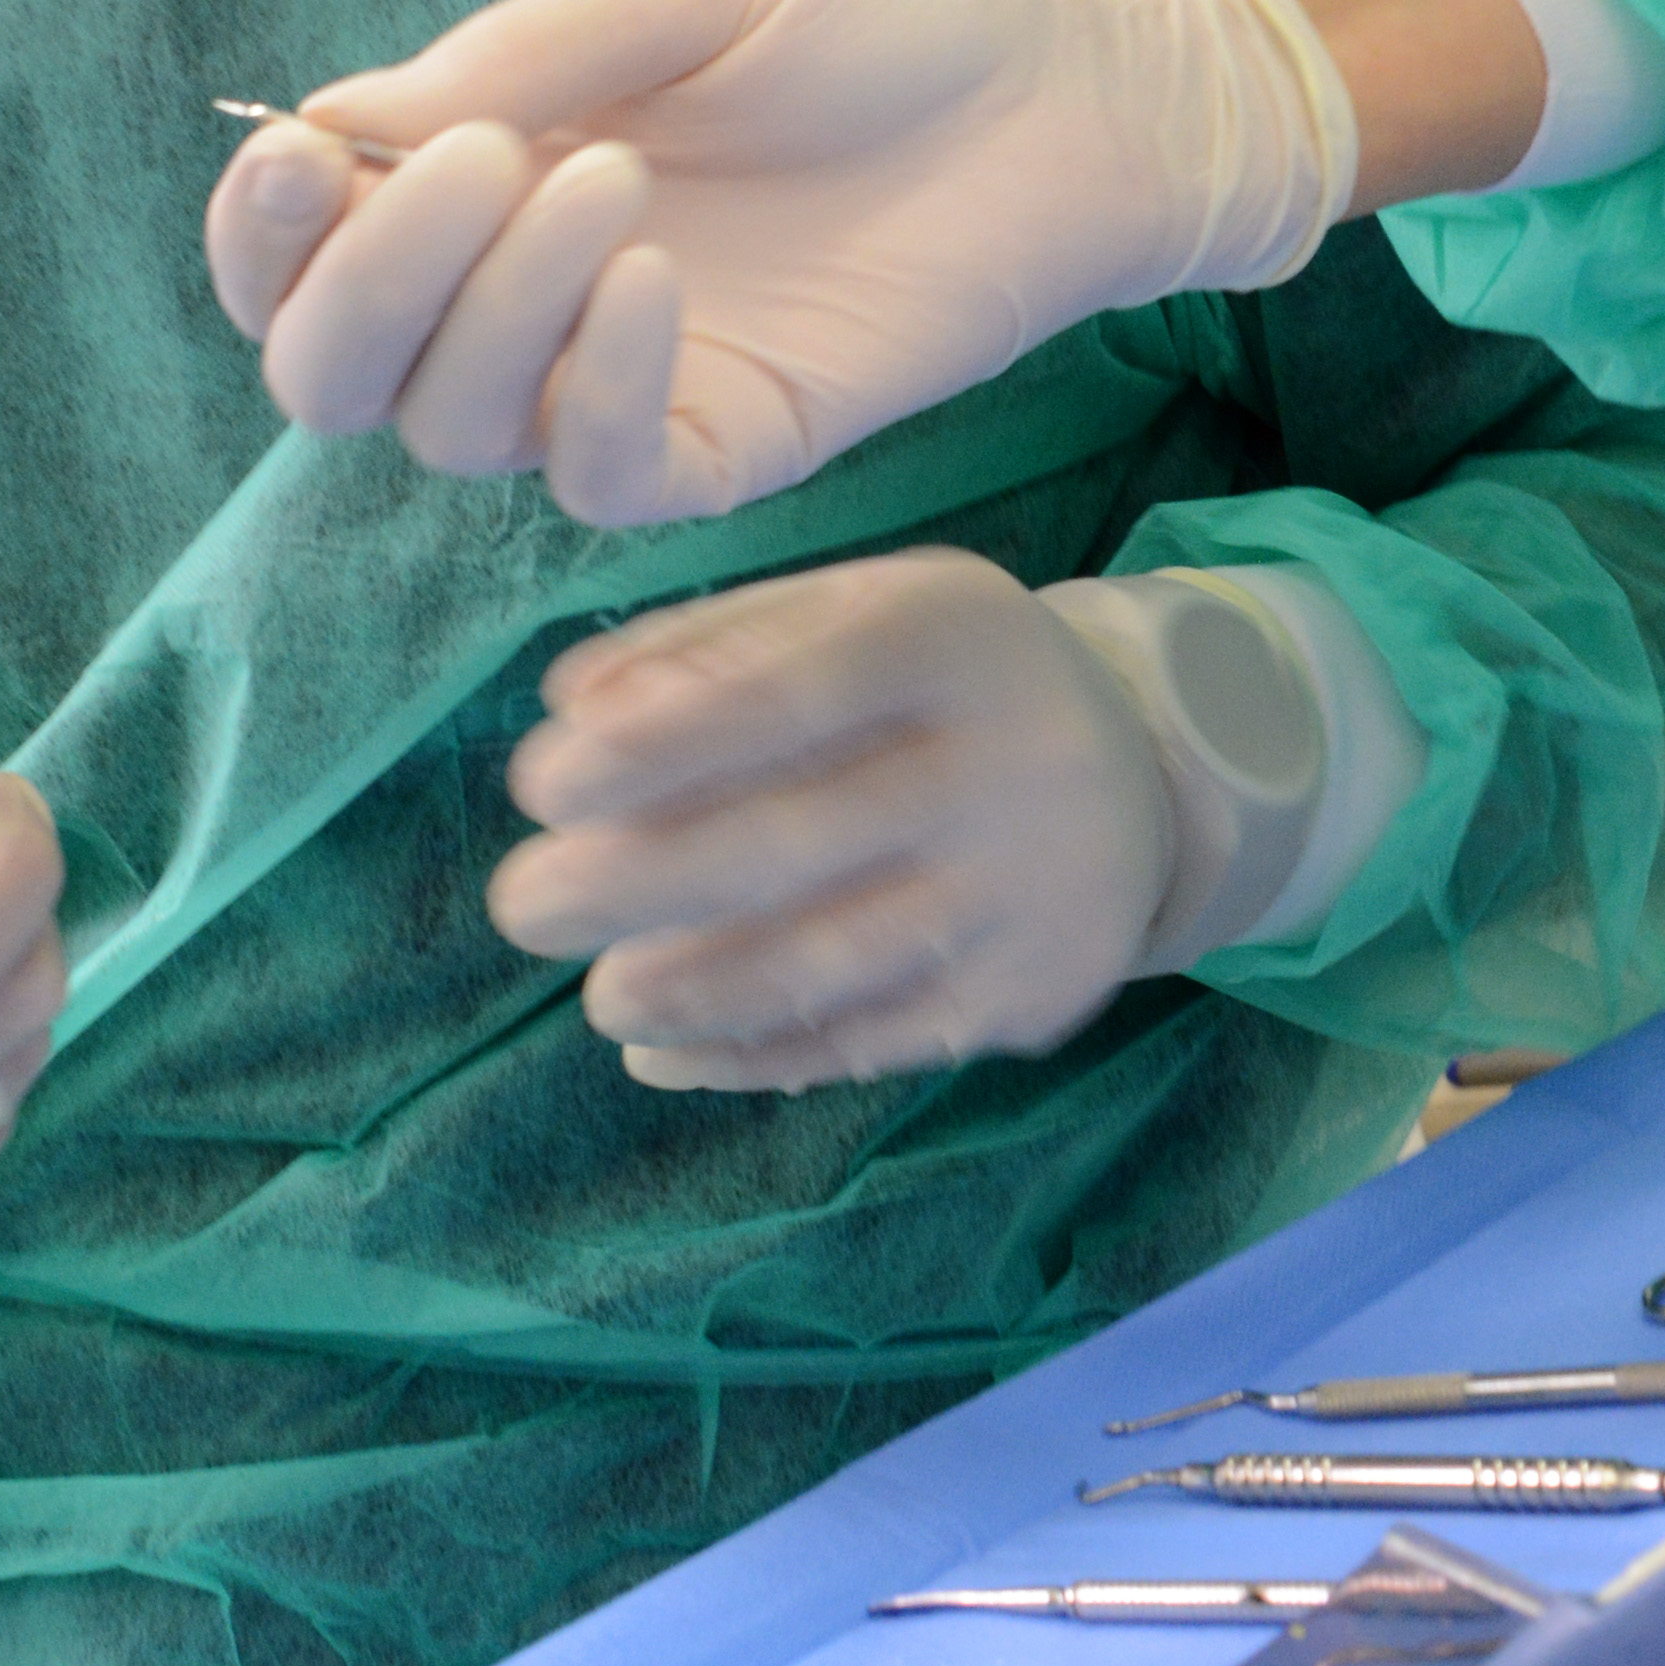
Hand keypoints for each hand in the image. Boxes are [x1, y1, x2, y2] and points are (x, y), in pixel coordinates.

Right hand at [204, 0, 1355, 526]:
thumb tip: (341, 124)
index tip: (301, 153)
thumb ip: (527, 54)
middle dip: (364, 286)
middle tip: (476, 165)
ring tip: (613, 178)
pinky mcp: (737, 444)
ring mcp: (626, 382)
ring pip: (457, 431)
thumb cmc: (885, 15)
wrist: (1074, 78)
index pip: (302, 256)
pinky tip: (656, 282)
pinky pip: (609, 479)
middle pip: (338, 375)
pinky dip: (602, 392)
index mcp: (486, 178)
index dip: (262, 233)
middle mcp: (526, 300)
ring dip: (493, 312)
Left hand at [488, 550, 1186, 1087]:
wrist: (1143, 774)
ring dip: (693, 989)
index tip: (542, 785)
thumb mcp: (854, 609)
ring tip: (600, 992)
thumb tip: (569, 706)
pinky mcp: (1026, 996)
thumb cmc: (945, 679)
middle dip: (640, 881)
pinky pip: (870, 1040)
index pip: (790, 695)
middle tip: (521, 906)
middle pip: (799, 839)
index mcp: (946, 640)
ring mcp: (1020, 894)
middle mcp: (1001, 764)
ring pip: (833, 963)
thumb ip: (713, 644)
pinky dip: (754, 1056)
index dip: (658, 747)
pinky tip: (666, 1052)